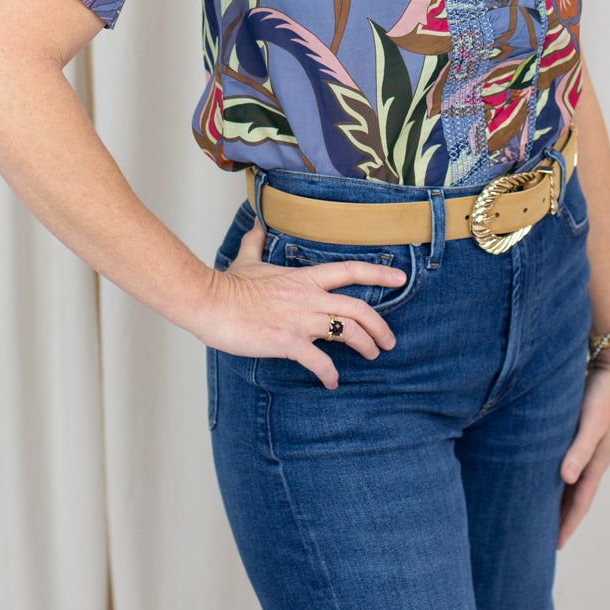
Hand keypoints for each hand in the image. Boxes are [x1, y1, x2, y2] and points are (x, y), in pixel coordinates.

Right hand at [192, 220, 403, 388]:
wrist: (208, 302)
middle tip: (388, 341)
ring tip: (370, 357)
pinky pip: (319, 361)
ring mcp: (299, 320)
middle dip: (380, 326)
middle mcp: (308, 297)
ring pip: (347, 332)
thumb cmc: (227, 285)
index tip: (400, 279)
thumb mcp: (246, 260)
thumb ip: (256, 244)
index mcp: (303, 278)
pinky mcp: (287, 341)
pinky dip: (330, 374)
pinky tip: (332, 382)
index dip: (379, 274)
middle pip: (358, 308)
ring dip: (364, 347)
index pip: (350, 271)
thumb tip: (256, 226)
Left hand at [557, 346, 609, 547]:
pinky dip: (554, 475)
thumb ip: (580, 448)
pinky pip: (566, 461)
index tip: (554, 547)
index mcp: (596, 462)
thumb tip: (566, 479)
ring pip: (570, 481)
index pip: (579, 502)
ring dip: (557, 499)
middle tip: (541, 540)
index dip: (567, 524)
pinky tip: (542, 474)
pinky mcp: (581, 432)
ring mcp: (587, 446)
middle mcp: (592, 458)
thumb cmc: (604, 394)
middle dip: (560, 518)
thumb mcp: (592, 422)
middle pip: (574, 496)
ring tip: (539, 514)